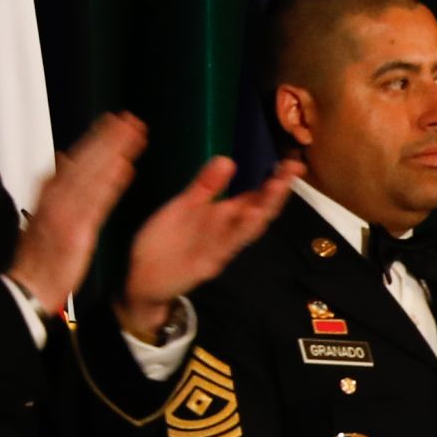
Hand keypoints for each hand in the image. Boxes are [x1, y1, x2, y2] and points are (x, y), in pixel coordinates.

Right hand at [7, 112, 150, 316]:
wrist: (28, 287)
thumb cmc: (41, 256)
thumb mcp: (47, 215)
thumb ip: (58, 188)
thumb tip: (64, 159)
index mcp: (50, 192)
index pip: (77, 158)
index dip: (97, 138)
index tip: (114, 120)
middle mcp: (55, 196)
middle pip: (85, 159)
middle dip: (108, 137)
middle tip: (130, 118)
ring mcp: (64, 212)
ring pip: (91, 174)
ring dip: (113, 151)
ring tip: (133, 133)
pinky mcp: (75, 230)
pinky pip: (95, 202)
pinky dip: (109, 183)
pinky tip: (125, 167)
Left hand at [118, 157, 298, 335]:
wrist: (143, 277)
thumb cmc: (166, 241)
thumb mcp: (184, 206)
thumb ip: (205, 186)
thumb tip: (228, 159)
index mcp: (223, 216)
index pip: (256, 197)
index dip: (275, 181)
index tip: (291, 163)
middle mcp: (227, 231)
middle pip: (259, 211)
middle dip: (276, 192)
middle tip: (293, 169)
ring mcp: (219, 248)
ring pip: (247, 230)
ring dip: (263, 210)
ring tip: (277, 188)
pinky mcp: (206, 264)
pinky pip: (225, 248)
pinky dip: (238, 234)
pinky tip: (249, 218)